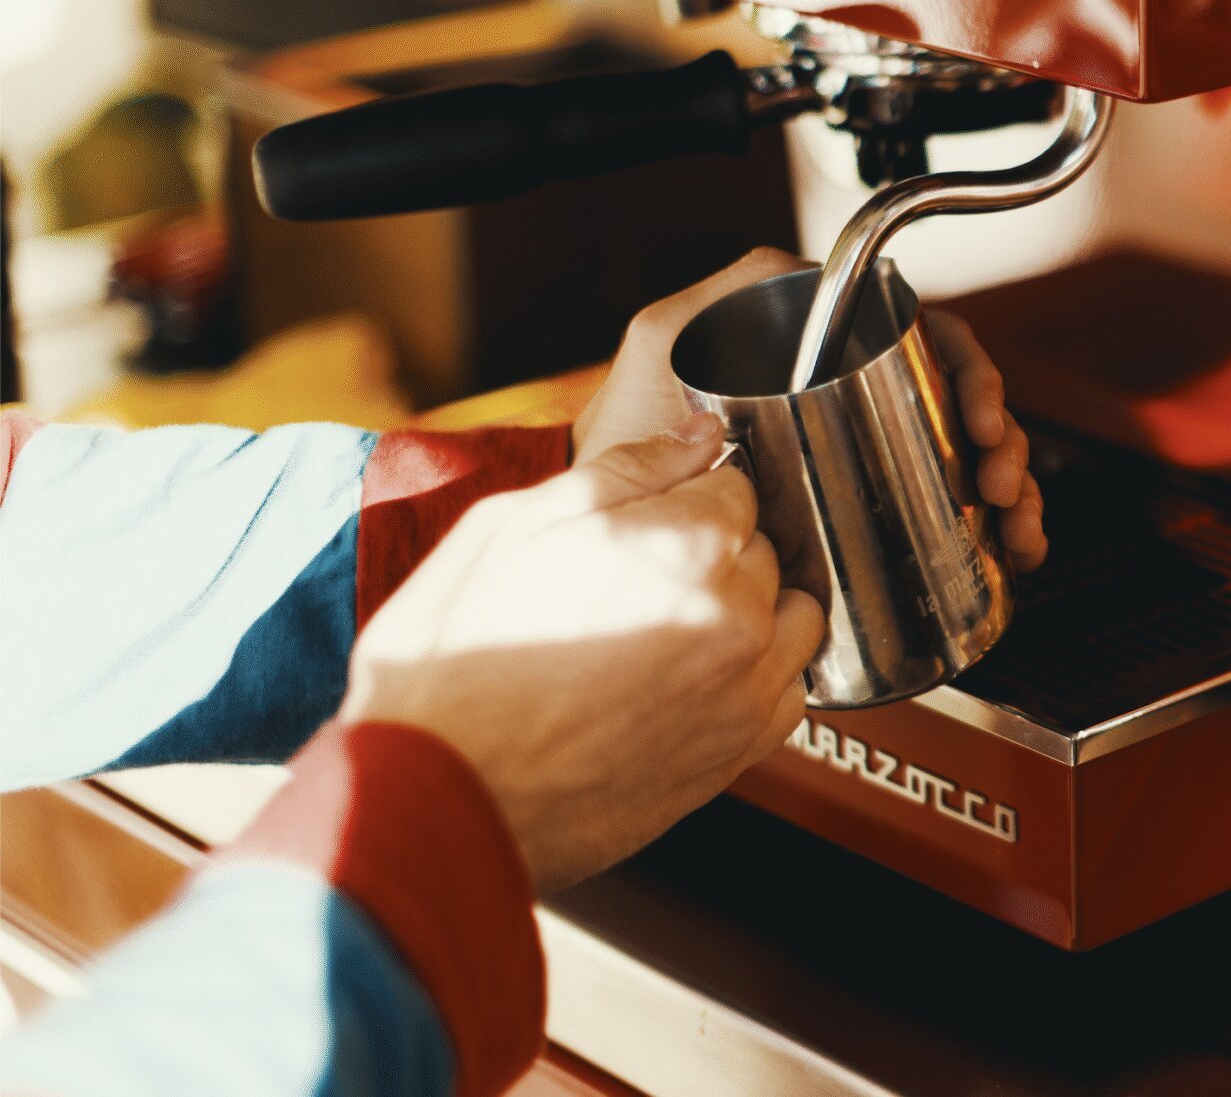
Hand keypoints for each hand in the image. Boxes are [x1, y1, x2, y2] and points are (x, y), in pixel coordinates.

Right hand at [342, 414, 824, 891]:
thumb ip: (623, 471)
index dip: (687, 495)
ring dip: (751, 608)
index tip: (652, 519)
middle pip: (761, 548)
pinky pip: (790, 691)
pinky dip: (758, 676)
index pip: (734, 484)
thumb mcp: (510, 529)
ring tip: (672, 626)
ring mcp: (743, 688)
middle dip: (712, 551)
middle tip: (636, 580)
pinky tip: (695, 680)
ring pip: (791, 616)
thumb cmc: (451, 669)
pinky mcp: (739, 751)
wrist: (437, 796)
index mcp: (684, 544)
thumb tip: (695, 437)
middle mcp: (732, 614)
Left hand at [575, 247, 1047, 570]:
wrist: (619, 532)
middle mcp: (850, 385)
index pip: (919, 334)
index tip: (979, 416)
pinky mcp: (869, 496)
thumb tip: (787, 276)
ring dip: (1009, 479)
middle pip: (957, 393)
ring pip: (965, 445)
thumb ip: (710, 302)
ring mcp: (864, 440)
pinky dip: (995, 519)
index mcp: (820, 344)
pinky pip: (950, 497)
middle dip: (1000, 435)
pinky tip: (1013, 547)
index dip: (966, 370)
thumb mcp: (662, 350)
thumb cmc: (632, 435)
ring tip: (1013, 522)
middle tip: (1001, 475)